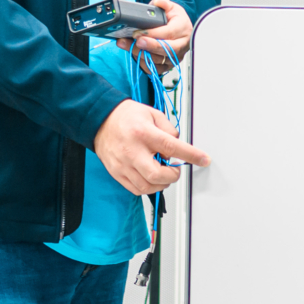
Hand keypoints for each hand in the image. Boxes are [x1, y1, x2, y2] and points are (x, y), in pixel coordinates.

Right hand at [93, 99, 208, 196]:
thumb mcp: (152, 114)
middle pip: (156, 174)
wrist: (100, 120)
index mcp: (143, 133)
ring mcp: (122, 164)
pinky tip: (151, 178)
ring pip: (147, 186)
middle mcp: (132, 150)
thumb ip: (169, 130)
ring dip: (161, 184)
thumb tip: (177, 147)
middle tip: (174, 170)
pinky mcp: (116, 173)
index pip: (171, 147)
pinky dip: (148, 187)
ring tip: (162, 173)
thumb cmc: (126, 116)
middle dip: (172, 176)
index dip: (191, 155)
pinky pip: (136, 189)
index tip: (203, 159)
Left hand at [118, 0, 193, 69]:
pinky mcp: (168, 65)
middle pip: (167, 50)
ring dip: (140, 53)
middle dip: (149, 46)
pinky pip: (155, 69)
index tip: (138, 32)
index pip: (169, 33)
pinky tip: (132, 53)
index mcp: (183, 28)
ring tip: (125, 44)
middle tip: (135, 42)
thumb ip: (163, 2)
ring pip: (158, 60)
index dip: (153, 34)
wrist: (177, 29)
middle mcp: (182, 44)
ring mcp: (176, 57)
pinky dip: (142, 63)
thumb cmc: (173, 19)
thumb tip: (158, 1)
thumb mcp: (170, 6)